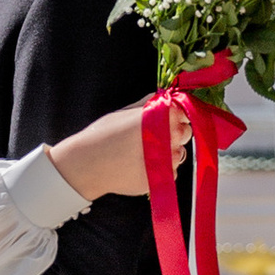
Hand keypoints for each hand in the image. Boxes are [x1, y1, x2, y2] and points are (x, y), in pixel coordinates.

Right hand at [47, 95, 180, 202]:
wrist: (88, 163)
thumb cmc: (103, 134)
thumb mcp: (124, 112)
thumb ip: (147, 104)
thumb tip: (160, 97)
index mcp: (162, 116)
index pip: (183, 112)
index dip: (175, 115)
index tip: (166, 118)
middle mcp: (171, 136)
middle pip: (185, 133)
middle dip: (174, 133)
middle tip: (153, 136)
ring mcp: (169, 159)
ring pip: (179, 154)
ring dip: (167, 153)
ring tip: (143, 153)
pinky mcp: (163, 178)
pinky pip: (170, 172)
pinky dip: (160, 170)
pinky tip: (140, 166)